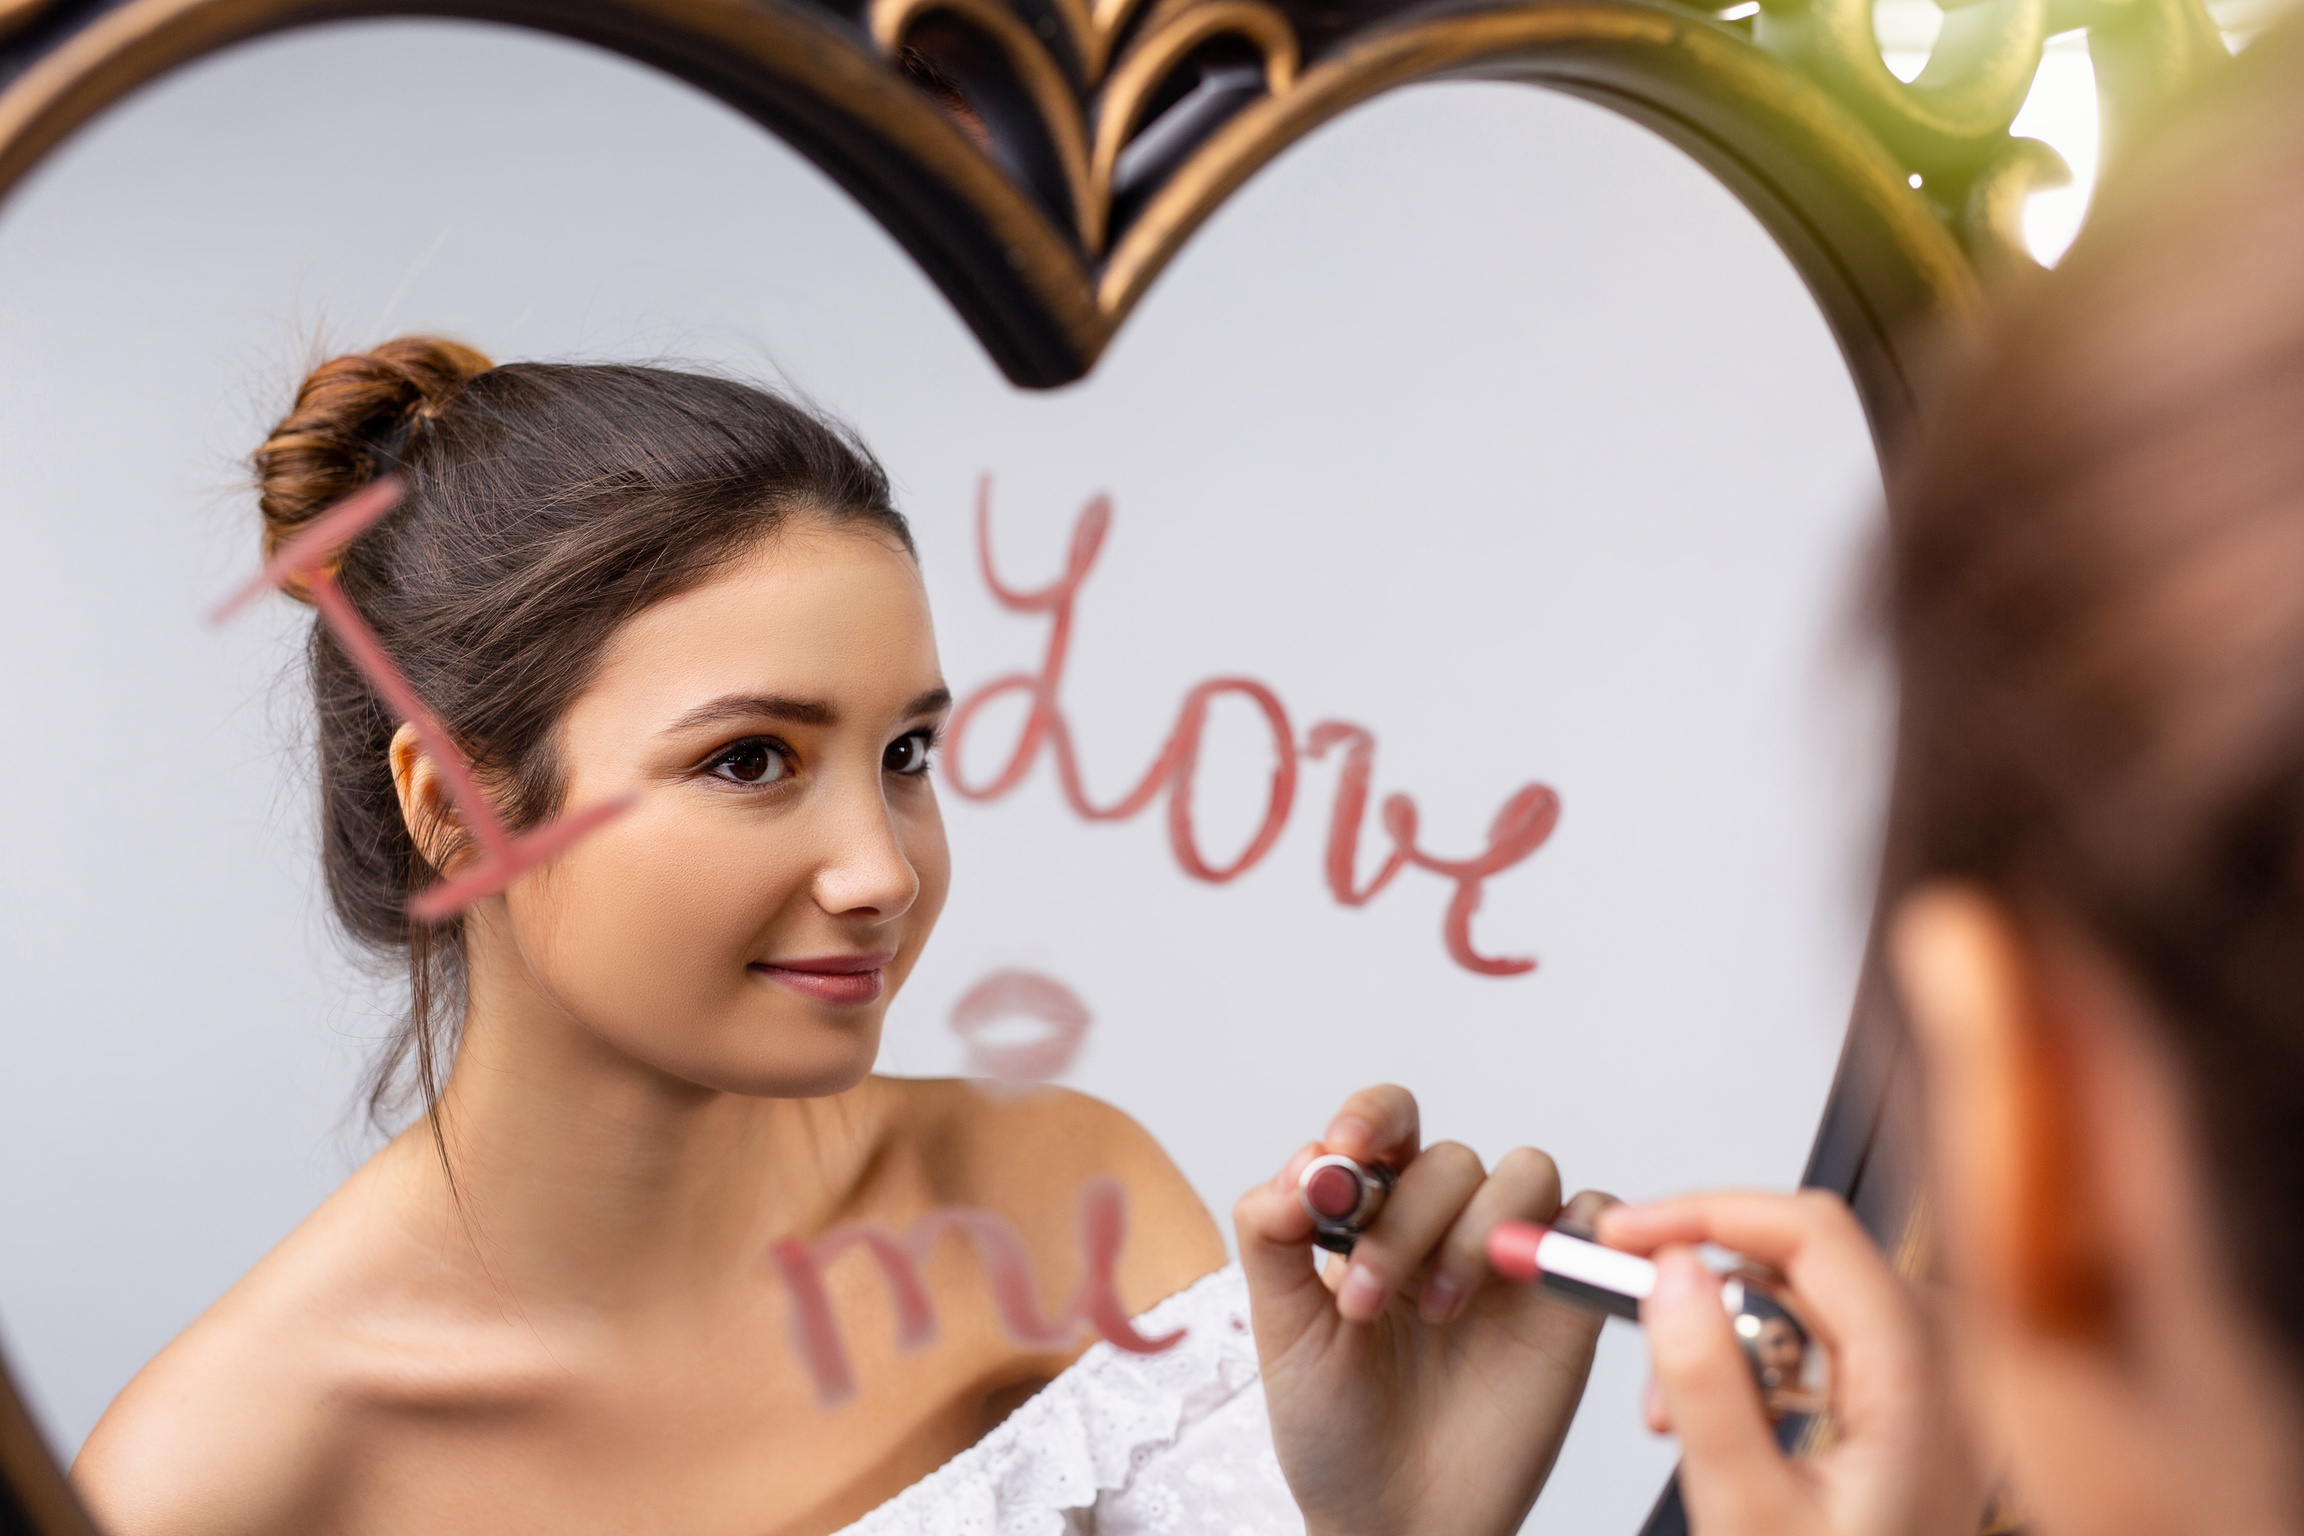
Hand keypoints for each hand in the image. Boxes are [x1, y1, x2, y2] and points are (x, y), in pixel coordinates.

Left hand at [1235, 1085, 1605, 1535]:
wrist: (1396, 1519)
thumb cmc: (1336, 1428)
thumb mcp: (1284, 1332)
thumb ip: (1276, 1241)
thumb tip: (1301, 1168)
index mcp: (1373, 1215)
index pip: (1384, 1124)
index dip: (1370, 1118)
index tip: (1346, 1151)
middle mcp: (1444, 1223)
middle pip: (1449, 1157)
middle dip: (1406, 1216)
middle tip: (1369, 1297)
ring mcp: (1508, 1258)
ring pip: (1525, 1170)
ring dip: (1476, 1227)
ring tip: (1437, 1310)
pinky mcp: (1567, 1300)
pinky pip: (1594, 1222)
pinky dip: (1573, 1233)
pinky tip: (1522, 1289)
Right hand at [1598, 1192, 1983, 1535]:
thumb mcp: (1746, 1511)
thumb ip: (1705, 1383)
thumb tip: (1668, 1271)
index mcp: (1918, 1379)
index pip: (1809, 1231)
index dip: (1705, 1213)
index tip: (1624, 1236)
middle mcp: (1938, 1369)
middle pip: (1805, 1256)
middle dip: (1705, 1279)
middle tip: (1627, 1307)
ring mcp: (1929, 1389)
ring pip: (1807, 1298)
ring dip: (1724, 1331)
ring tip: (1672, 1410)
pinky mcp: (1906, 1413)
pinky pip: (1822, 1343)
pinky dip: (1756, 1364)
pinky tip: (1720, 1423)